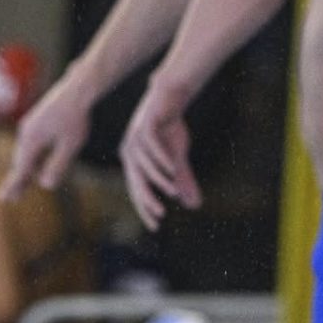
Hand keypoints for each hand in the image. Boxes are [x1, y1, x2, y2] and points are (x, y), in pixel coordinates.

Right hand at [0, 79, 92, 200]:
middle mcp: (26, 133)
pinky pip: (29, 144)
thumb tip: (45, 185)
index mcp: (32, 141)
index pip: (21, 169)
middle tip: (10, 198)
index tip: (3, 199)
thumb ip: (58, 165)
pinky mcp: (36, 120)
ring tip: (22, 184)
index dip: (14, 185)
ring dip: (24, 168)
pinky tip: (34, 162)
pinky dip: (30, 157)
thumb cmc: (76, 118)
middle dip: (17, 179)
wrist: (77, 89)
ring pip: (24, 152)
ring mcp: (29, 125)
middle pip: (20, 162)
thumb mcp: (70, 145)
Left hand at [119, 79, 202, 229]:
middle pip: (136, 182)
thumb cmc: (170, 127)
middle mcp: (130, 153)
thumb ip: (182, 180)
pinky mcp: (144, 126)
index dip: (145, 208)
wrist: (169, 97)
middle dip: (147, 200)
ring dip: (159, 180)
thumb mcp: (178, 157)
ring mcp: (135, 139)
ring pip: (145, 166)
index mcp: (134, 163)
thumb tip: (193, 205)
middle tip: (159, 215)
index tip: (155, 226)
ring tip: (173, 192)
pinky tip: (173, 169)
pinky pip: (151, 146)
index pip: (137, 191)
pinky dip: (162, 159)